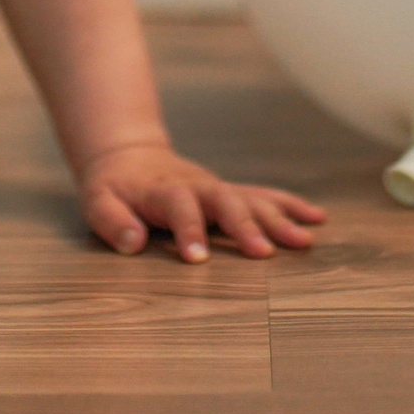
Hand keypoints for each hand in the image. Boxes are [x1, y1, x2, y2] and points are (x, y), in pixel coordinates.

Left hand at [78, 143, 326, 261]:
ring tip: (304, 240)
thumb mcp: (98, 202)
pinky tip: (315, 218)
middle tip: (264, 254)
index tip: (197, 258)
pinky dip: (289, 204)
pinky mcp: (228, 191)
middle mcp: (196, 186)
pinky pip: (263, 195)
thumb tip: (132, 244)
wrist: (128, 156)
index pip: (178, 206)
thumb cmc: (113, 188)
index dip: (188, 229)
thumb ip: (112, 222)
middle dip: (245, 226)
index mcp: (162, 191)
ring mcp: (216, 187)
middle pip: (224, 200)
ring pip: (251, 198)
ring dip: (277, 218)